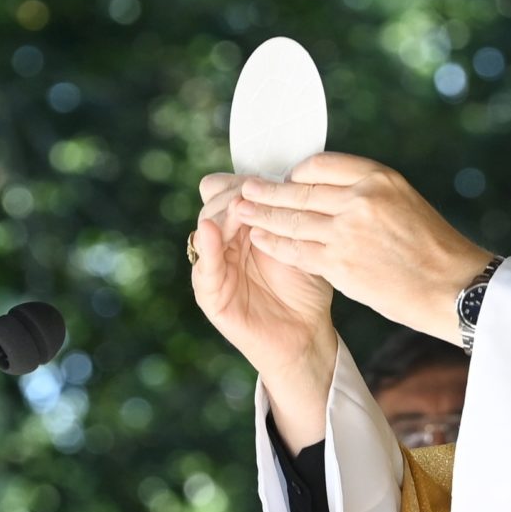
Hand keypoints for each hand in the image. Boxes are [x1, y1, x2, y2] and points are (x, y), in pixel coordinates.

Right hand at [190, 173, 337, 443]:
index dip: (242, 181)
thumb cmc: (306, 288)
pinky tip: (211, 232)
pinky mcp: (210, 294)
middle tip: (251, 192)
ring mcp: (214, 268)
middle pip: (213, 203)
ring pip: (205, 227)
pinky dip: (207, 248)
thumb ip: (287, 215)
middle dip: (232, 193)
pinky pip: (204, 268)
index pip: (226, 191)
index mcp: (242, 228)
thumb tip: (285, 176)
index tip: (264, 178)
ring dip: (222, 214)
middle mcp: (223, 244)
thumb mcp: (300, 242)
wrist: (306, 335)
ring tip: (238, 205)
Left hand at [227, 153, 491, 342]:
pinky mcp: (341, 263)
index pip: (321, 165)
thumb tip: (332, 196)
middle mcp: (362, 198)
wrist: (455, 288)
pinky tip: (261, 239)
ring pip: (293, 220)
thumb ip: (368, 196)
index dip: (297, 174)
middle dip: (268, 192)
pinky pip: (297, 250)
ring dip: (263, 216)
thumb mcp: (405, 203)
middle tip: (245, 190)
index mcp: (379, 178)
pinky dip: (275, 244)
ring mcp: (349, 230)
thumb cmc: (435, 250)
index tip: (286, 181)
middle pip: (301, 190)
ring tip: (241, 211)